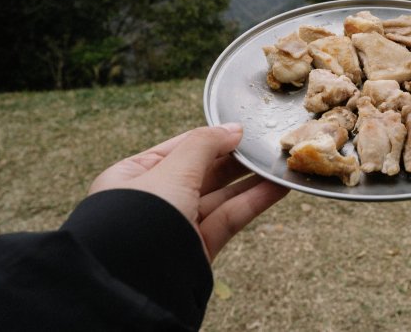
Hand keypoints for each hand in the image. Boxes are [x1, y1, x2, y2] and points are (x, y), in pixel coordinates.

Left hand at [89, 124, 287, 260]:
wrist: (135, 281)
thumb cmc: (140, 218)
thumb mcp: (173, 170)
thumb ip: (205, 145)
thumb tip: (233, 129)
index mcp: (133, 177)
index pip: (178, 149)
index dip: (211, 138)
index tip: (242, 130)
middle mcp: (154, 200)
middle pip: (202, 172)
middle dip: (234, 159)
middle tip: (263, 145)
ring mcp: (176, 225)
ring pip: (220, 196)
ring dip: (251, 180)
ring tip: (278, 165)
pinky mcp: (196, 247)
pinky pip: (229, 218)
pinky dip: (253, 202)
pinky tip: (277, 188)